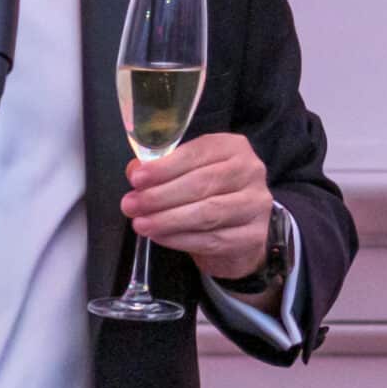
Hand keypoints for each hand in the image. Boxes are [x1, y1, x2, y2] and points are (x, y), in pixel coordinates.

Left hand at [123, 133, 274, 285]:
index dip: (165, 167)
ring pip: (207, 213)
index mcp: (234, 147)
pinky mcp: (252, 236)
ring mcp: (256, 205)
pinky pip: (211, 239)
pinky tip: (159, 236)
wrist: (239, 234)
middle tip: (130, 205)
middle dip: (160, 196)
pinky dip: (180, 239)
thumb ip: (163, 169)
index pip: (197, 153)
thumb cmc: (210, 196)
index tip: (136, 179)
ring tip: (140, 223)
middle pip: (201, 183)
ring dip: (167, 219)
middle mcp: (251, 172)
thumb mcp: (187, 174)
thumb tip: (135, 171)